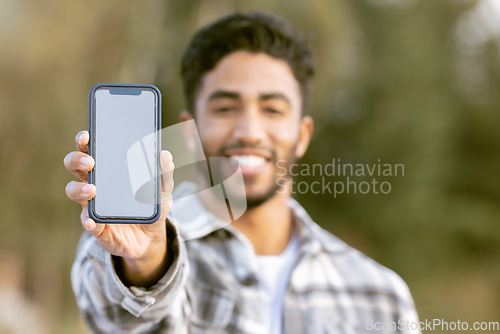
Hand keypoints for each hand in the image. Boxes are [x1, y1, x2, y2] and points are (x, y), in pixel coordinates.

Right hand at [64, 130, 174, 285]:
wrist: (150, 238)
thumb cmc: (151, 207)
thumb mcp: (163, 190)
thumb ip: (165, 173)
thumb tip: (165, 155)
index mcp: (110, 169)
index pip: (92, 149)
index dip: (85, 140)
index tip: (87, 135)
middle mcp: (96, 183)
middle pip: (75, 165)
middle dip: (77, 160)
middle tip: (90, 161)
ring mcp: (93, 204)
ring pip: (73, 191)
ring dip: (80, 189)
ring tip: (93, 190)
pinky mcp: (96, 226)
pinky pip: (86, 221)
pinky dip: (88, 221)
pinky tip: (92, 221)